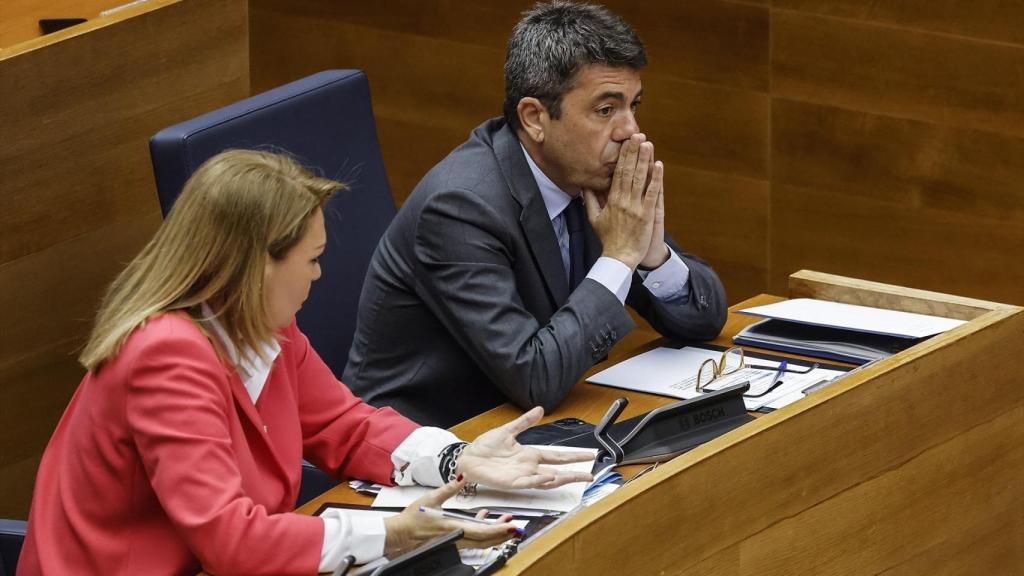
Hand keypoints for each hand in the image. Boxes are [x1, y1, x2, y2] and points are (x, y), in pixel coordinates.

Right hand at [383, 479, 516, 556]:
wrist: (400, 534)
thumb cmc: (412, 519)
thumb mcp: (431, 498)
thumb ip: (449, 488)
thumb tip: (463, 476)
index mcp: (453, 527)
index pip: (482, 532)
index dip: (499, 530)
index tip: (511, 526)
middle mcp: (457, 538)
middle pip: (486, 541)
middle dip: (503, 534)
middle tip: (516, 527)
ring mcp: (455, 542)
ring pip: (481, 542)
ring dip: (495, 534)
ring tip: (505, 523)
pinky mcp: (452, 541)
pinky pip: (472, 540)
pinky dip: (482, 532)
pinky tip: (484, 520)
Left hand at [457, 407, 594, 488]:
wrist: (467, 457)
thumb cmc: (485, 448)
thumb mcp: (507, 431)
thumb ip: (525, 422)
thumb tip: (540, 409)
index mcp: (529, 455)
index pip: (556, 456)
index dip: (573, 456)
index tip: (589, 456)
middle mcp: (529, 467)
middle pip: (557, 471)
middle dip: (574, 473)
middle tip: (591, 474)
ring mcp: (521, 476)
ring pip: (546, 480)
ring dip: (561, 478)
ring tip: (576, 476)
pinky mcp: (511, 482)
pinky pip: (529, 482)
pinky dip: (540, 480)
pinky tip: (550, 476)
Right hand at [583, 133, 663, 269]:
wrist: (619, 257)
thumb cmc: (607, 238)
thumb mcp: (593, 218)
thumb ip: (590, 200)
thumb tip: (585, 185)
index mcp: (611, 200)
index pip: (617, 173)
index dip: (623, 157)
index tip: (626, 142)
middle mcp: (623, 200)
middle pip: (629, 172)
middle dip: (634, 152)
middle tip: (638, 135)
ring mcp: (635, 207)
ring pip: (640, 179)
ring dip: (645, 160)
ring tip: (648, 144)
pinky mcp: (646, 215)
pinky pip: (652, 193)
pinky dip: (656, 179)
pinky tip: (659, 166)